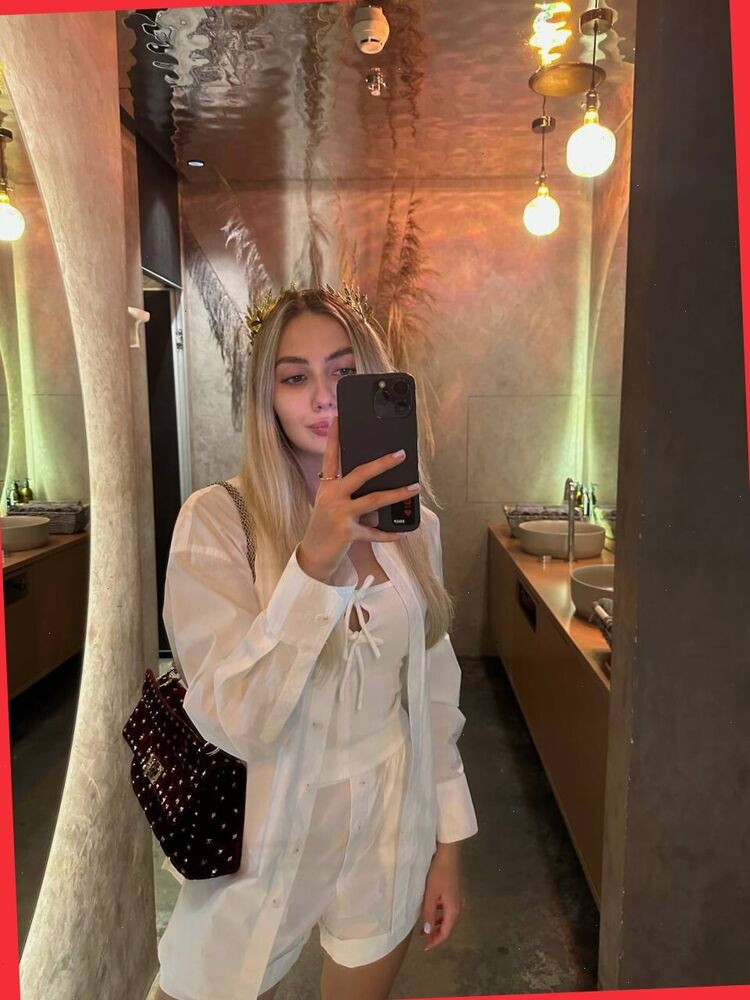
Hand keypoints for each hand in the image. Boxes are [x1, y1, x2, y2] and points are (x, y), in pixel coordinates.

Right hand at [297, 417, 419, 583]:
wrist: (313, 556)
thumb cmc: (325, 527)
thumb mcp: (329, 504)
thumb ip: (345, 490)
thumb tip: (374, 478)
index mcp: (326, 487)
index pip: (330, 458)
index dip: (334, 438)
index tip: (338, 418)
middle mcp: (332, 497)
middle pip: (360, 474)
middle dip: (382, 463)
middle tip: (400, 454)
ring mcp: (339, 514)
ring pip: (373, 500)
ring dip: (397, 494)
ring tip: (414, 488)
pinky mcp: (347, 533)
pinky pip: (373, 532)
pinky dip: (388, 534)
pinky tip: (401, 533)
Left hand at [420, 841, 462, 950]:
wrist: (449, 854)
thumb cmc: (438, 874)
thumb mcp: (430, 894)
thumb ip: (429, 914)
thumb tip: (428, 932)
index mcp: (454, 910)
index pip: (446, 932)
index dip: (435, 941)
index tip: (425, 947)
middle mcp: (459, 907)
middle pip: (448, 926)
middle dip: (436, 934)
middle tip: (423, 938)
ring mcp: (459, 899)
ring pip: (448, 918)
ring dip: (437, 924)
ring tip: (425, 927)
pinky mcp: (456, 892)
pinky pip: (448, 909)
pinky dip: (440, 914)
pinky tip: (431, 910)